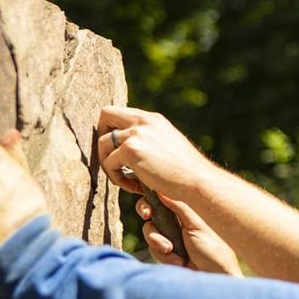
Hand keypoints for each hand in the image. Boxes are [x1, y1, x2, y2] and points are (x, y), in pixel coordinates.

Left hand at [97, 106, 212, 199]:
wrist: (196, 180)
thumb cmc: (185, 170)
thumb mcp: (167, 144)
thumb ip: (149, 139)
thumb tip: (127, 147)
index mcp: (153, 119)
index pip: (120, 111)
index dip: (111, 128)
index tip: (117, 149)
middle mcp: (143, 121)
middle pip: (105, 114)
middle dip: (101, 137)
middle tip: (111, 159)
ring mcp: (136, 134)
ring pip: (102, 143)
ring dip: (108, 164)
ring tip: (125, 180)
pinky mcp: (130, 150)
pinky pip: (108, 163)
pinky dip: (117, 178)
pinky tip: (134, 187)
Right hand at [139, 192, 241, 274]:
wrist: (215, 277)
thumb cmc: (213, 249)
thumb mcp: (196, 224)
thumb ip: (179, 206)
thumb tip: (164, 187)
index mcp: (187, 210)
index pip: (164, 197)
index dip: (152, 199)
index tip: (148, 208)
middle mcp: (177, 221)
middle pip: (151, 211)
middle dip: (147, 213)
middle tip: (148, 216)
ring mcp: (171, 237)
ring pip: (149, 231)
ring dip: (158, 240)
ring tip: (172, 250)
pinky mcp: (167, 253)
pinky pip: (153, 249)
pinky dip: (163, 255)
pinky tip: (178, 261)